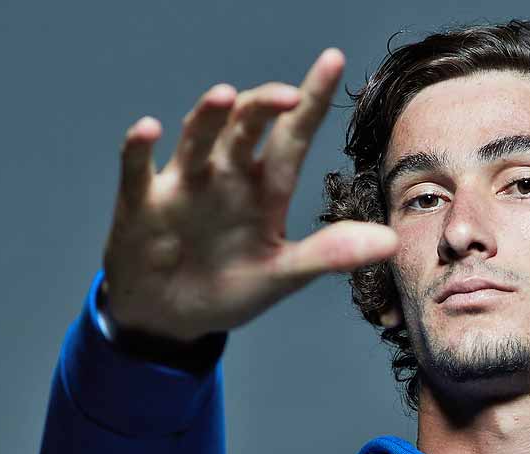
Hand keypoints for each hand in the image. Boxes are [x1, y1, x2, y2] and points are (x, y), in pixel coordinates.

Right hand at [100, 47, 397, 341]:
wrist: (170, 316)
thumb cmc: (228, 287)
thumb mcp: (282, 274)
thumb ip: (330, 254)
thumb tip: (392, 242)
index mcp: (264, 188)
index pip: (292, 136)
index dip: (312, 100)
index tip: (333, 60)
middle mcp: (226, 175)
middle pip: (245, 128)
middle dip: (264, 106)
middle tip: (288, 95)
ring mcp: (184, 185)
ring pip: (197, 138)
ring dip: (209, 117)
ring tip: (226, 96)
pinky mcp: (142, 203)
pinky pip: (137, 169)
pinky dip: (139, 148)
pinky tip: (147, 129)